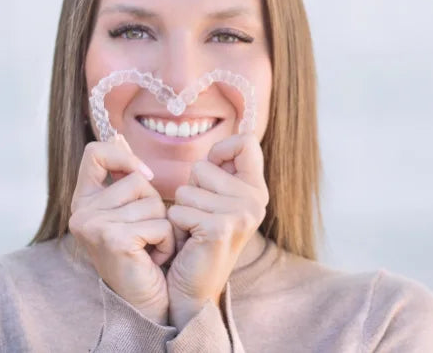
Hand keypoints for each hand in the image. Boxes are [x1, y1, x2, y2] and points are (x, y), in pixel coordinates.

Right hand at [69, 134, 174, 324]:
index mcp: (83, 200)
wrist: (147, 302)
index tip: (144, 177)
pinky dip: (166, 242)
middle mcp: (80, 212)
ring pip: (151, 202)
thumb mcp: (132, 209)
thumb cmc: (144, 253)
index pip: (95, 152)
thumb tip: (120, 138)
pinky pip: (159, 223)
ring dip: (163, 226)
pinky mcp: (112, 239)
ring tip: (150, 248)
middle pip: (135, 179)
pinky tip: (153, 259)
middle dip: (154, 205)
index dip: (124, 158)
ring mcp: (93, 225)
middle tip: (145, 235)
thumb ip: (124, 176)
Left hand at [165, 132, 268, 329]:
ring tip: (193, 230)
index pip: (246, 142)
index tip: (211, 172)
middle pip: (203, 165)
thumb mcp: (215, 199)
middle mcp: (255, 201)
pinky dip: (175, 224)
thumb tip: (218, 143)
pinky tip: (188, 241)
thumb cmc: (197, 238)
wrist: (195, 290)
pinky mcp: (220, 228)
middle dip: (191, 188)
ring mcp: (240, 215)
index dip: (220, 150)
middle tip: (199, 216)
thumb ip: (220, 172)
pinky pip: (179, 209)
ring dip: (181, 209)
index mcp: (257, 190)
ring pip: (186, 188)